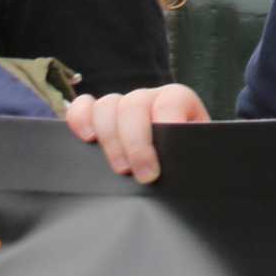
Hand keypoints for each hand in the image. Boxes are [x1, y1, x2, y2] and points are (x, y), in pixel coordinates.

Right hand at [64, 84, 211, 183]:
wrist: (180, 163)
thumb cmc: (188, 160)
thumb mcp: (196, 154)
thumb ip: (191, 153)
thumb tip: (185, 166)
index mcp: (178, 100)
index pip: (170, 100)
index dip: (167, 123)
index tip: (165, 158)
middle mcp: (148, 98)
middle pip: (134, 105)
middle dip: (137, 143)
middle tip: (145, 176)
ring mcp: (121, 105)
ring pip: (107, 105)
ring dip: (110, 138)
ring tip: (120, 169)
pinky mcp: (97, 117)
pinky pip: (82, 107)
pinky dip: (79, 119)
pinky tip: (86, 139)